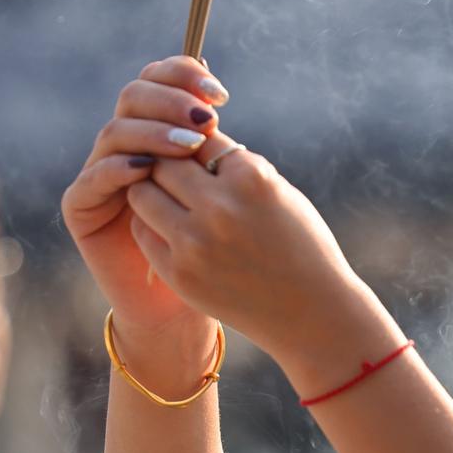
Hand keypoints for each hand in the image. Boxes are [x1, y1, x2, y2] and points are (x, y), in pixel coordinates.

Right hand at [62, 57, 229, 337]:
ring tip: (186, 145)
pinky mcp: (82, 206)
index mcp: (159, 129)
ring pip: (116, 131)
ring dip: (152, 133)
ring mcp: (102, 173)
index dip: (184, 75)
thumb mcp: (228, 192)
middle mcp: (128, 145)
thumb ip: (215, 146)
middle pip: (135, 96)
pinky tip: (146, 169)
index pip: (160, 80)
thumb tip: (216, 97)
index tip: (221, 94)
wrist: (187, 307)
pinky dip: (119, 167)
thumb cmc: (222, 249)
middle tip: (204, 118)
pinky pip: (95, 177)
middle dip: (171, 100)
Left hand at [67, 56, 357, 363]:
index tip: (205, 157)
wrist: (311, 312)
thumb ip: (238, 168)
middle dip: (169, 163)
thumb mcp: (280, 194)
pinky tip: (170, 228)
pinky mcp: (179, 272)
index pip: (202, 139)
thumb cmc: (301, 245)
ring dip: (152, 190)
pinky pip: (143, 231)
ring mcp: (195, 242)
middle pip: (165, 161)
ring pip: (142, 193)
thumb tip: (193, 140)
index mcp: (252, 179)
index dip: (201, 145)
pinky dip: (151, 224)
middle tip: (176, 173)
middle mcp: (220, 207)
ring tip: (168, 198)